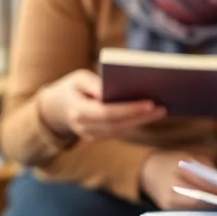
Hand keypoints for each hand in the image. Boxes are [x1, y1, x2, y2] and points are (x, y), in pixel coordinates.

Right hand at [38, 70, 164, 140]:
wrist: (55, 108)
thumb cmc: (72, 87)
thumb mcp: (79, 78)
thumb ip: (94, 83)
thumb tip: (109, 92)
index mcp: (78, 110)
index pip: (107, 112)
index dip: (129, 109)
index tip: (149, 103)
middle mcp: (83, 126)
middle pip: (117, 124)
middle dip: (141, 117)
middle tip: (161, 107)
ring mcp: (89, 135)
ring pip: (119, 131)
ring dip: (141, 122)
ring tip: (160, 110)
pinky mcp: (96, 137)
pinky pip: (117, 133)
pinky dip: (134, 125)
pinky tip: (149, 116)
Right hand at [140, 151, 216, 210]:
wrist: (147, 171)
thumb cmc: (172, 162)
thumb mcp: (189, 158)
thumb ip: (206, 168)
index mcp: (175, 175)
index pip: (199, 186)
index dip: (216, 192)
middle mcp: (170, 192)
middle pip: (198, 202)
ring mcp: (167, 205)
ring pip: (194, 211)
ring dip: (212, 210)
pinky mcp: (168, 212)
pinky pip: (188, 213)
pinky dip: (203, 211)